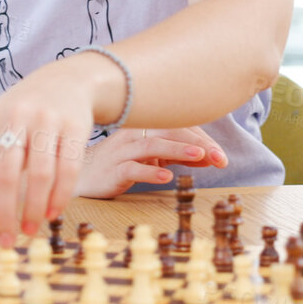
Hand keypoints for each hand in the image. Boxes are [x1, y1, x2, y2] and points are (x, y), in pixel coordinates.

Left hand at [0, 56, 105, 246]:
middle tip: (6, 241)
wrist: (65, 81)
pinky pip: (68, 169)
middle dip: (4, 215)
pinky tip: (52, 213)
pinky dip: (59, 196)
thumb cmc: (22, 118)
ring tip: (30, 230)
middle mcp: (13, 116)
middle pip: (4, 176)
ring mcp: (45, 119)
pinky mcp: (74, 125)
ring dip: (33, 210)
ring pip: (39, 175)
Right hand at [76, 126, 226, 198]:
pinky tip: (167, 176)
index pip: (178, 126)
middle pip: (169, 131)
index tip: (221, 156)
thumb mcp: (150, 157)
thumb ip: (176, 154)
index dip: (202, 139)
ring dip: (178, 149)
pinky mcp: (112, 170)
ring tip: (200, 156)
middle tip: (220, 158)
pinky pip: (133, 168)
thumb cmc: (118, 165)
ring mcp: (121, 151)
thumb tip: (208, 156)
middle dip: (197, 144)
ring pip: (152, 145)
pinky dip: (150, 171)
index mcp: (143, 127)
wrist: (81, 176)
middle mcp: (133, 134)